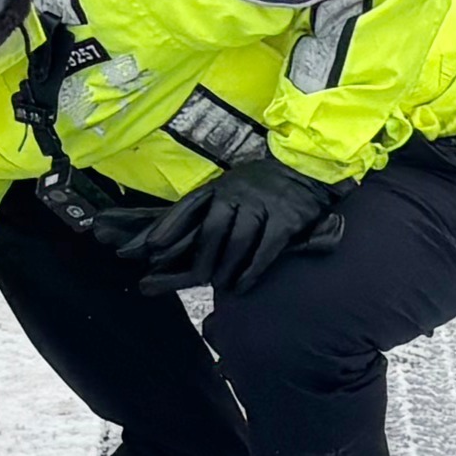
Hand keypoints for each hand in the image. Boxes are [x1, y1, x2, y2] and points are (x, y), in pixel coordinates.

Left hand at [128, 154, 345, 290]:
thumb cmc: (257, 188)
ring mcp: (262, 204)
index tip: (151, 248)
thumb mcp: (227, 189)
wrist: (305, 170)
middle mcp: (237, 193)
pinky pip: (266, 248)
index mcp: (217, 187)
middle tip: (194, 279)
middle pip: (213, 228)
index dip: (168, 228)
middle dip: (201, 257)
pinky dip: (252, 270)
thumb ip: (203, 211)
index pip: (187, 207)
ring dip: (227, 267)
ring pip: (239, 240)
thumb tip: (159, 241)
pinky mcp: (286, 218)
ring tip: (219, 285)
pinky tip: (242, 285)